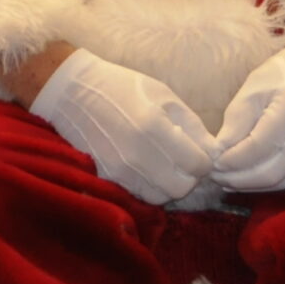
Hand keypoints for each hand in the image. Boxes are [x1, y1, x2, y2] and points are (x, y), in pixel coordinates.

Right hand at [28, 48, 217, 204]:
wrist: (71, 92)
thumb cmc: (120, 86)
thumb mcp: (161, 94)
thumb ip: (191, 124)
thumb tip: (213, 151)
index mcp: (154, 127)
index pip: (198, 164)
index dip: (203, 158)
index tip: (197, 150)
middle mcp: (137, 154)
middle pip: (182, 187)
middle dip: (188, 175)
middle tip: (182, 160)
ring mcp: (119, 170)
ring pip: (161, 197)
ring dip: (168, 184)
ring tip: (163, 164)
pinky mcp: (106, 178)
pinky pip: (139, 194)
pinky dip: (148, 186)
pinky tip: (145, 167)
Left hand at [211, 29, 284, 192]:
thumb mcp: (255, 85)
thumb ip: (237, 120)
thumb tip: (219, 151)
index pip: (256, 150)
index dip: (230, 162)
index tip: (210, 164)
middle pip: (270, 173)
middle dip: (238, 180)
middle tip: (215, 176)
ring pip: (282, 181)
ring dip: (252, 185)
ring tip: (228, 179)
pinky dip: (270, 181)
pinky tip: (251, 176)